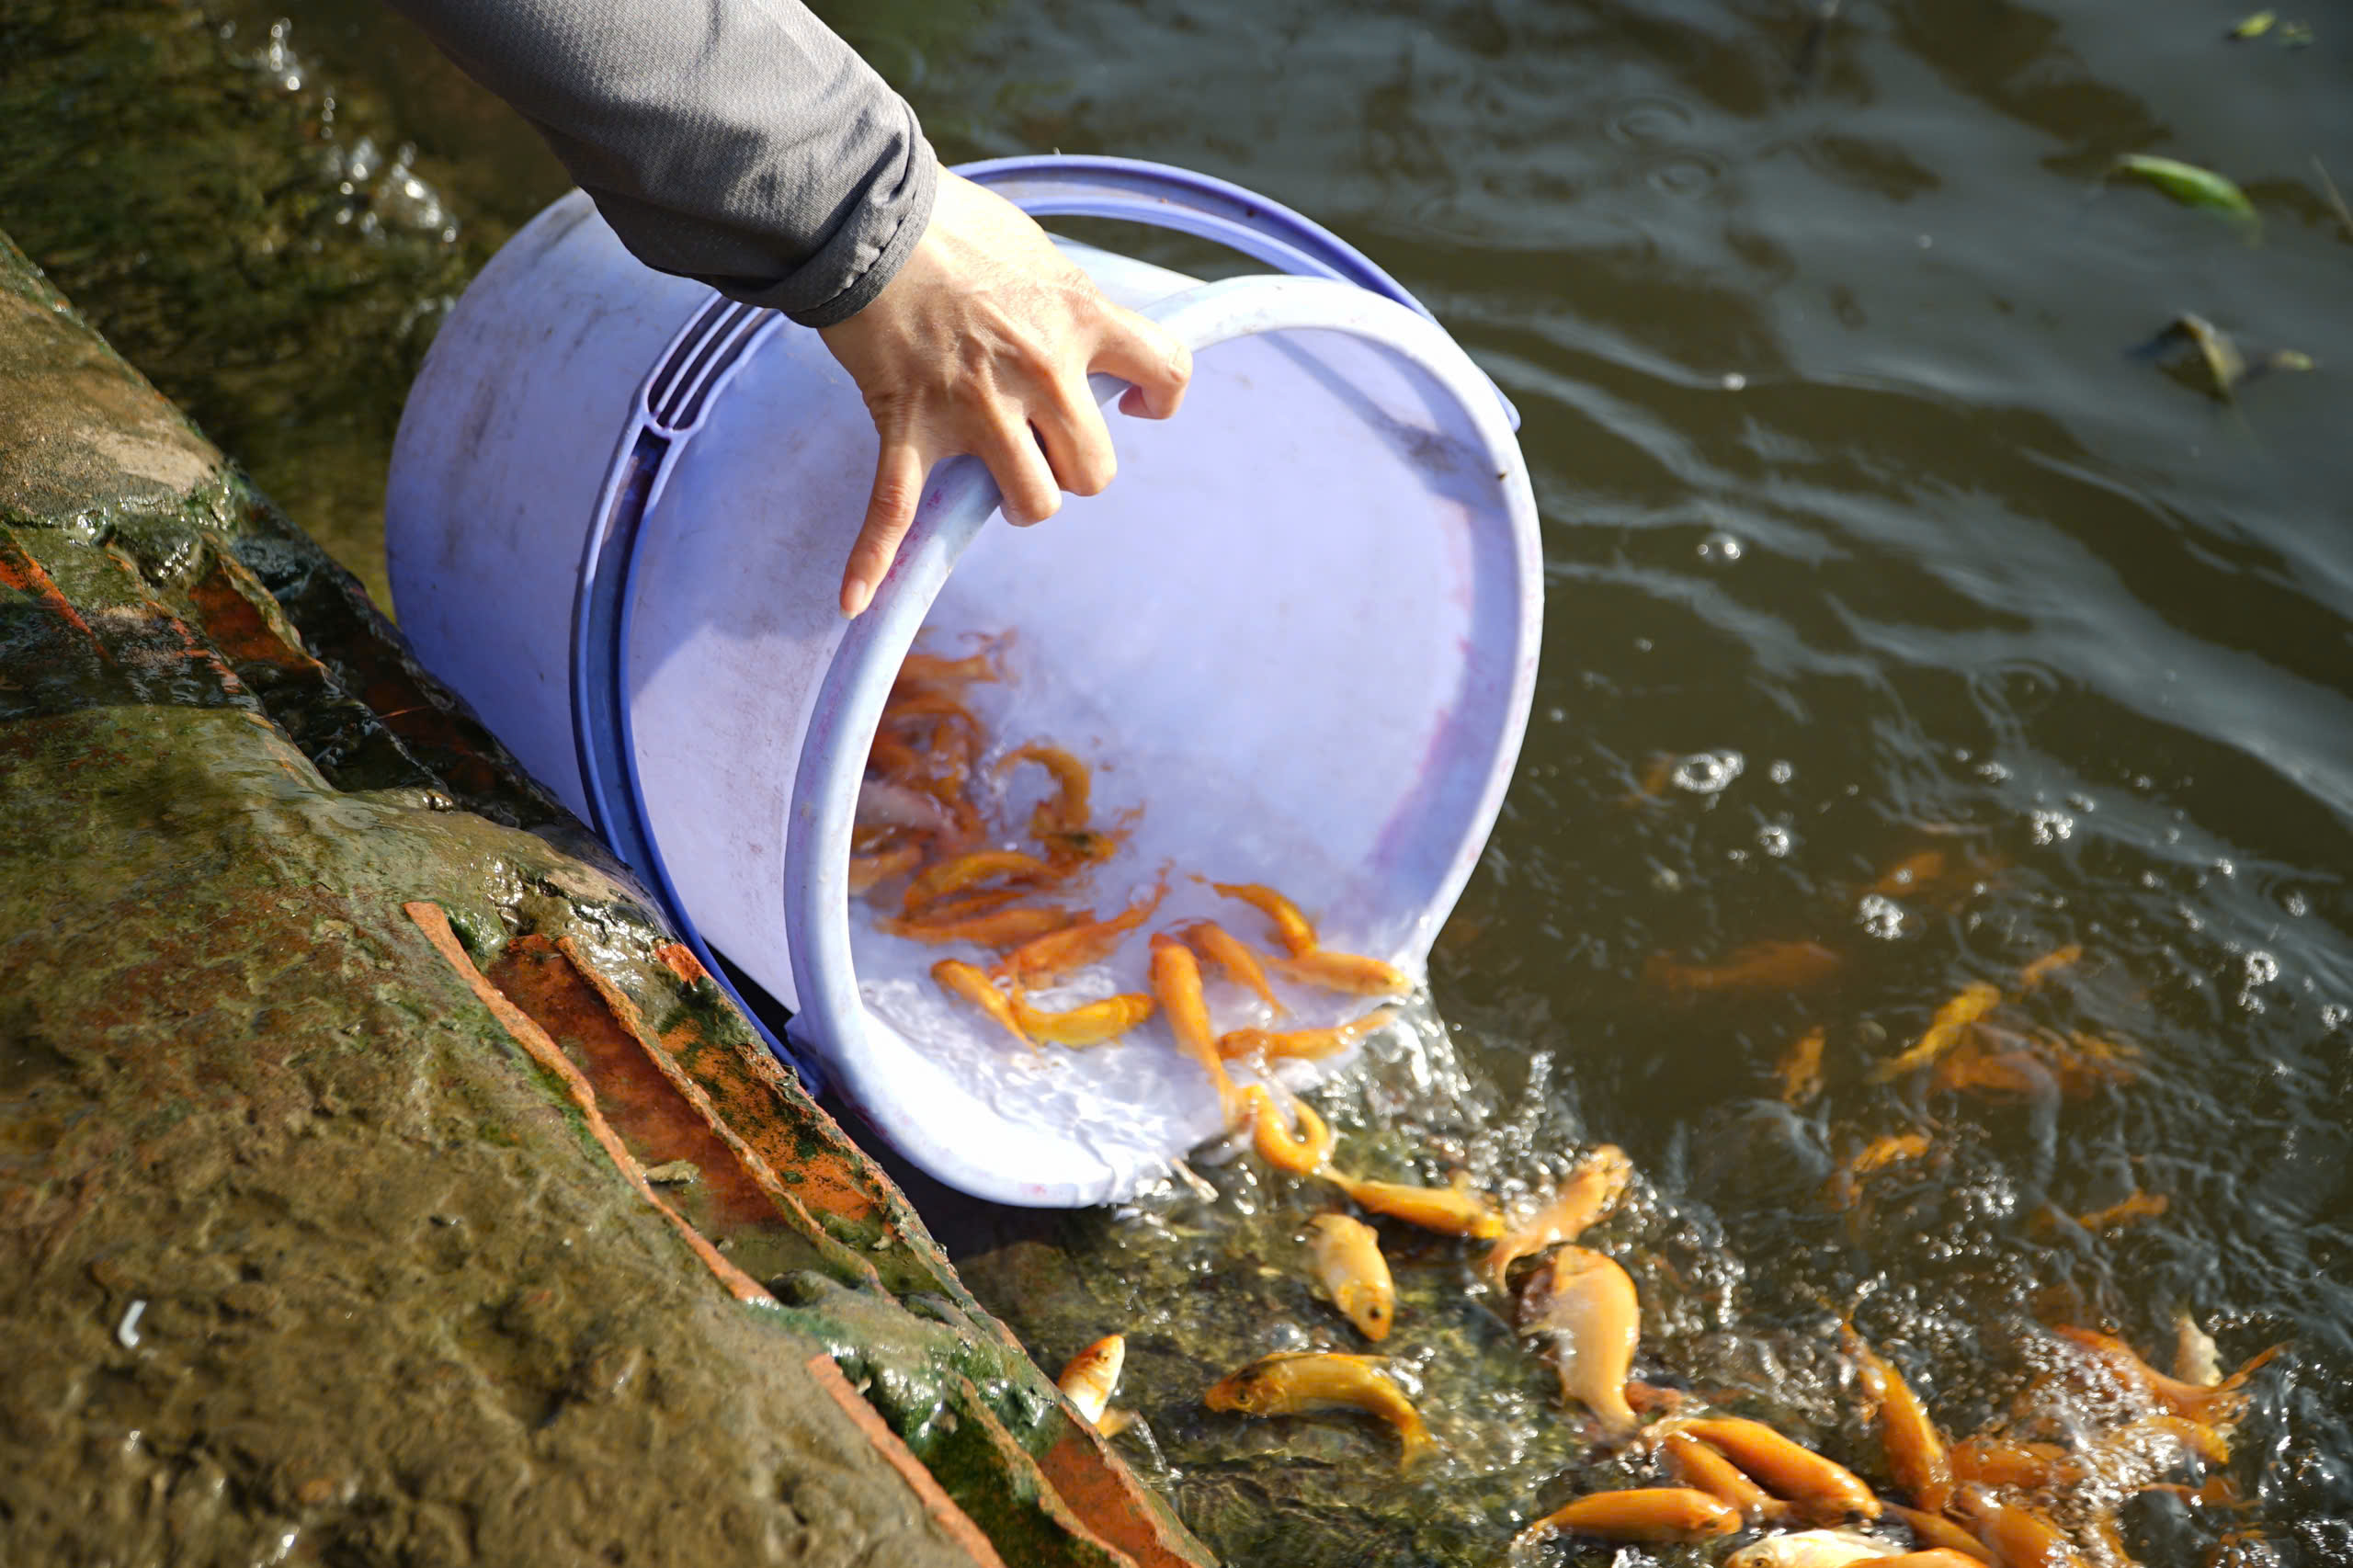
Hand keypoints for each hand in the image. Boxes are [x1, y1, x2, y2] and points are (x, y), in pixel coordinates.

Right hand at [818, 169, 1192, 616]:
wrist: (866, 217)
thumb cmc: (952, 224)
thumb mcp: (1037, 252)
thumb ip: (1070, 303)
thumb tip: (1089, 330)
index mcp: (1080, 319)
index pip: (1168, 374)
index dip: (1161, 397)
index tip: (1138, 402)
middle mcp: (1040, 373)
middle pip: (1094, 472)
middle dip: (1075, 466)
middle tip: (1048, 443)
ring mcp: (974, 409)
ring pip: (1031, 503)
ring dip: (1020, 498)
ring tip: (999, 477)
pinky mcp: (910, 427)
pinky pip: (894, 510)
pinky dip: (871, 557)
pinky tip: (855, 598)